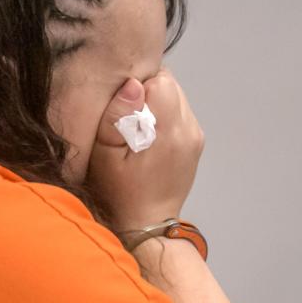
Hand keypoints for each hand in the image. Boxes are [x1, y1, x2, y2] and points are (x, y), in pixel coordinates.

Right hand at [87, 69, 203, 231]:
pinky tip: (150, 139)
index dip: (137, 88)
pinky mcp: (196, 141)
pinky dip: (164, 118)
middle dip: (147, 94)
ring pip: (175, 96)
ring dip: (155, 105)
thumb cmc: (119, 192)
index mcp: (169, 131)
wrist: (145, 222)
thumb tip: (134, 84)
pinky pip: (179, 112)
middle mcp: (189, 130)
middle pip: (170, 84)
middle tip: (129, 122)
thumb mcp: (105, 153)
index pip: (160, 79)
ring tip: (138, 132)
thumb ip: (118, 114)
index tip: (123, 111)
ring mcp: (196, 136)